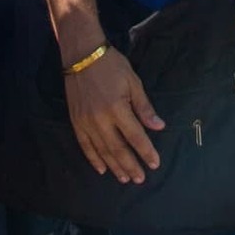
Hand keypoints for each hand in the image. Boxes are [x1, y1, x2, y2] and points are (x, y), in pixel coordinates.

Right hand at [65, 48, 163, 182]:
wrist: (82, 55)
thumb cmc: (112, 65)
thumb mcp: (133, 82)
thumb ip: (144, 107)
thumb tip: (159, 127)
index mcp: (117, 108)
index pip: (135, 136)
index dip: (145, 152)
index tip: (154, 164)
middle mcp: (100, 119)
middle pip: (118, 149)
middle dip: (131, 165)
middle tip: (140, 179)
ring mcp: (86, 122)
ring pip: (101, 151)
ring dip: (114, 166)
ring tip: (125, 179)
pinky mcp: (76, 122)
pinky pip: (85, 145)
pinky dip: (93, 159)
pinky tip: (102, 169)